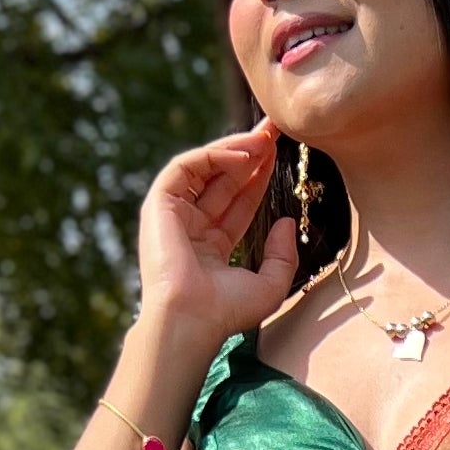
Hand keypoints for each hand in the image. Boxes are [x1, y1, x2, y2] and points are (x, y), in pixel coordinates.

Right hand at [131, 123, 297, 370]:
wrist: (191, 319)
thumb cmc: (226, 311)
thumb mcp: (270, 285)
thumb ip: (283, 254)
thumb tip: (289, 222)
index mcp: (211, 246)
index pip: (239, 202)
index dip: (260, 177)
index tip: (281, 154)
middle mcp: (190, 226)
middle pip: (223, 179)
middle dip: (250, 154)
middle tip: (275, 130)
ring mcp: (173, 214)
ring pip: (204, 168)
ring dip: (235, 149)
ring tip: (265, 137)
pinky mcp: (159, 203)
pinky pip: (187, 167)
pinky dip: (214, 155)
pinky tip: (244, 154)